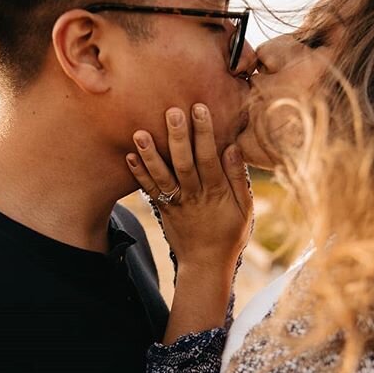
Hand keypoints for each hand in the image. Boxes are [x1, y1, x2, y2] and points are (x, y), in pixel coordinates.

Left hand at [127, 104, 252, 273]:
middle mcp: (194, 195)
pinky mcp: (163, 209)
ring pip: (162, 177)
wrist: (205, 264)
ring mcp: (176, 203)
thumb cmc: (230, 233)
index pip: (209, 158)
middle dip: (177, 137)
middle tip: (171, 111)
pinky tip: (129, 156)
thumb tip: (233, 147)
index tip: (200, 108)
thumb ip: (238, 178)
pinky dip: (139, 174)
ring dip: (150, 155)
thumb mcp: (245, 208)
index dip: (204, 133)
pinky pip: (149, 191)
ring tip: (140, 133)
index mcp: (216, 192)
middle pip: (184, 163)